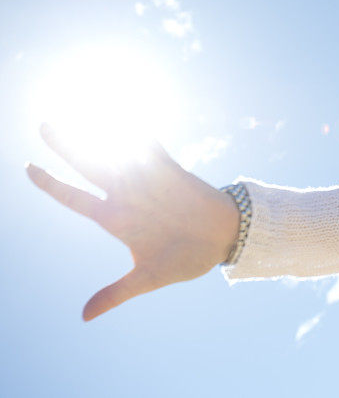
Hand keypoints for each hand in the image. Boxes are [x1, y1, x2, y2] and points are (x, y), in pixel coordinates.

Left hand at [26, 123, 240, 321]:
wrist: (224, 239)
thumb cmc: (187, 258)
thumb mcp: (149, 279)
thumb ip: (117, 293)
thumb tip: (84, 317)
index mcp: (116, 220)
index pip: (75, 198)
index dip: (51, 184)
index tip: (27, 168)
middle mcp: (128, 196)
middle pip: (89, 166)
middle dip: (66, 146)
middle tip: (44, 125)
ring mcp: (148, 181)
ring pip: (116, 152)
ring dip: (99, 132)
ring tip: (79, 110)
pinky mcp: (171, 171)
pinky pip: (152, 147)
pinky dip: (139, 133)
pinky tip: (127, 116)